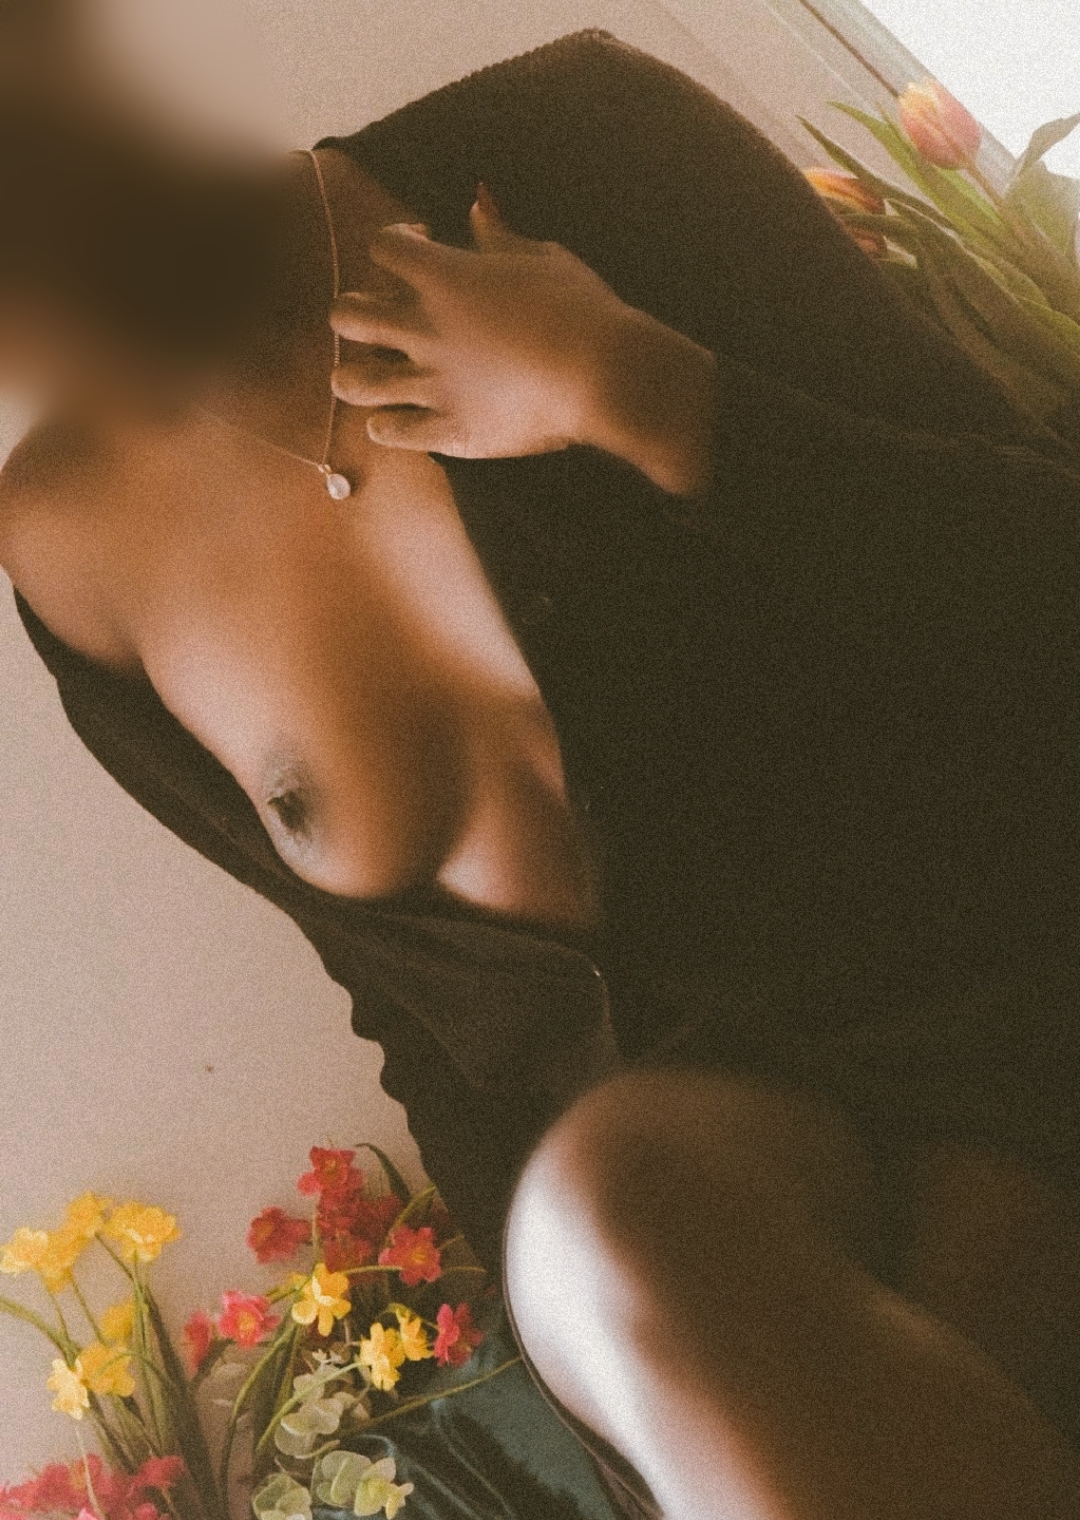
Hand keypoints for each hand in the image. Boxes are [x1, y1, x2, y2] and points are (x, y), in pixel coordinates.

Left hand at [329, 186, 633, 458]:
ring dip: (355, 376)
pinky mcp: (448, 430)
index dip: (394, 238)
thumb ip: (497, 235)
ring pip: (352, 383)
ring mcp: (431, 384)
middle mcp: (424, 329)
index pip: (380, 245)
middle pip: (346, 315)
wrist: (604, 375)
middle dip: (354, 312)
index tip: (421, 244)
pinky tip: (396, 421)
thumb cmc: (581, 308)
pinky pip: (390, 434)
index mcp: (443, 277)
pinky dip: (386, 427)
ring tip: (372, 375)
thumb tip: (475, 206)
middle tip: (380, 318)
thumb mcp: (541, 256)